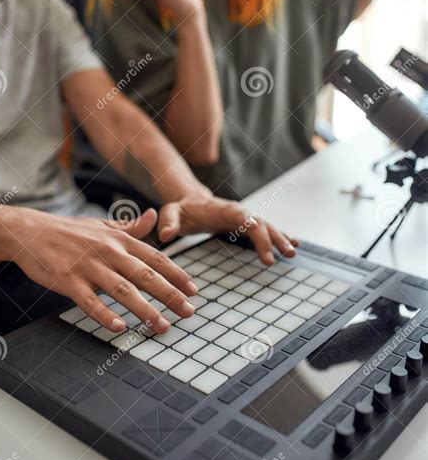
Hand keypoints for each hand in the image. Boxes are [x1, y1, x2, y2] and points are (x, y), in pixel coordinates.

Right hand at [10, 207, 196, 333]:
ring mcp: (89, 267)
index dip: (177, 275)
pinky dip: (105, 315)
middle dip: (171, 295)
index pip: (156, 259)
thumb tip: (154, 216)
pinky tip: (120, 328)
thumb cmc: (70, 232)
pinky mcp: (69, 281)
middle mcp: (109, 252)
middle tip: (189, 312)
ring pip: (123, 291)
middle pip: (146, 276)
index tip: (194, 290)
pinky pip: (90, 301)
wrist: (31, 232)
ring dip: (145, 310)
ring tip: (162, 326)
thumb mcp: (103, 225)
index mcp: (120, 240)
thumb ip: (131, 227)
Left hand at [157, 195, 298, 264]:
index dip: (256, 234)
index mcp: (224, 209)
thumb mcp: (170, 213)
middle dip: (273, 240)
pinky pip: (266, 230)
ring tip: (293, 253)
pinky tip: (293, 245)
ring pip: (267, 227)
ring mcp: (244, 217)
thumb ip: (168, 222)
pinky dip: (279, 236)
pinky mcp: (246, 224)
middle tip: (281, 258)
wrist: (188, 201)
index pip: (244, 219)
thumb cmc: (180, 209)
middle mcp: (239, 212)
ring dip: (281, 239)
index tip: (264, 250)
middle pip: (261, 224)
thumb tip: (166, 235)